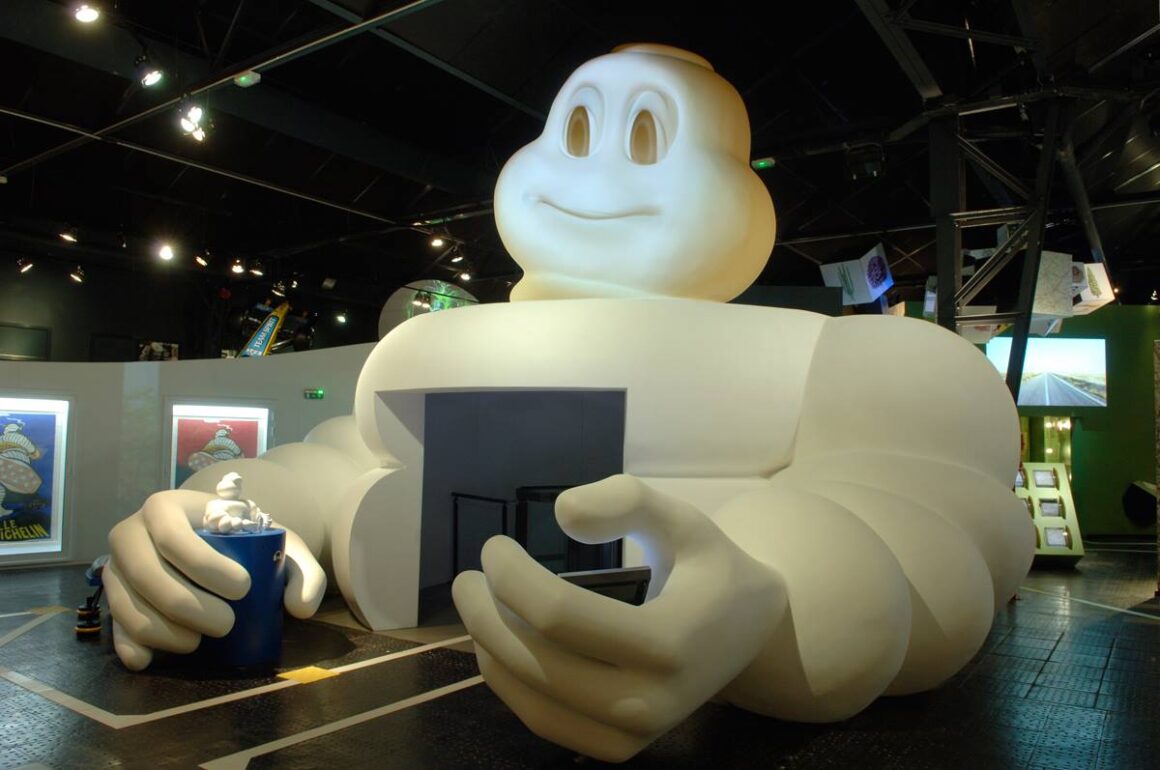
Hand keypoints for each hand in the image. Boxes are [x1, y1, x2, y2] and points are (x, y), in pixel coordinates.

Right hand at [105, 489, 325, 670]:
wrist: (217, 546)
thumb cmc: (246, 541)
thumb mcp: (282, 546)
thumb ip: (304, 572)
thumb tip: (301, 608)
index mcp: (166, 507)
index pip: (174, 537)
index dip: (205, 567)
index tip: (243, 588)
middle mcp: (130, 534)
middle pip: (147, 575)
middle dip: (189, 606)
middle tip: (227, 624)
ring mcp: (115, 569)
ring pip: (129, 608)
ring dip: (167, 632)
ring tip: (202, 640)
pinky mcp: (111, 601)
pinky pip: (115, 629)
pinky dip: (134, 648)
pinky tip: (153, 659)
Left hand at [452, 475, 782, 761]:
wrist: (750, 632)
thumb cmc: (710, 568)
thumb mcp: (683, 519)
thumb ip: (627, 501)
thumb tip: (562, 512)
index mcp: (670, 643)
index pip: (558, 614)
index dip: (510, 575)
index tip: (493, 546)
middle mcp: (651, 702)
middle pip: (536, 661)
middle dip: (485, 614)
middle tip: (467, 579)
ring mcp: (634, 735)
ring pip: (532, 699)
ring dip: (489, 650)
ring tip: (476, 607)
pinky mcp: (619, 748)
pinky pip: (545, 722)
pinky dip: (511, 685)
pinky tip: (498, 645)